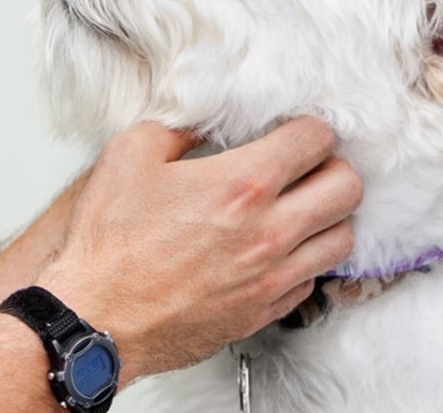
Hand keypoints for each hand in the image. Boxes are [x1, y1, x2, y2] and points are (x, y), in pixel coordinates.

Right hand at [36, 116, 360, 383]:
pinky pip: (313, 281)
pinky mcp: (264, 310)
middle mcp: (269, 230)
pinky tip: (280, 252)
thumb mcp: (130, 156)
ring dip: (328, 219)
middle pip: (348, 188)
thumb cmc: (108, 246)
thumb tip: (204, 123)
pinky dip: (306, 262)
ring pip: (343, 238)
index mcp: (242, 185)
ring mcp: (271, 275)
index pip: (317, 140)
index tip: (296, 135)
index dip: (309, 130)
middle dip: (333, 169)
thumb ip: (178, 128)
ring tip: (303, 211)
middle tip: (309, 170)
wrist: (94, 319)